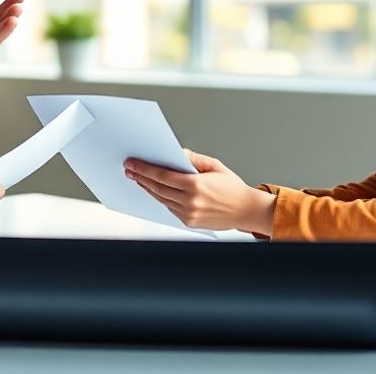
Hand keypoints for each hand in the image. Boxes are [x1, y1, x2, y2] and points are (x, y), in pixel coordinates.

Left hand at [124, 150, 274, 233]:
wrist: (246, 210)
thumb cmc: (232, 187)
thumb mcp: (214, 166)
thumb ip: (194, 159)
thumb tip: (176, 153)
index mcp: (196, 186)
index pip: (162, 176)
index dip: (144, 169)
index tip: (132, 163)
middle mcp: (190, 202)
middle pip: (157, 188)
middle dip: (141, 178)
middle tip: (129, 170)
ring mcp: (189, 214)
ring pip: (161, 199)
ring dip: (148, 188)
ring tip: (138, 179)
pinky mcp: (190, 222)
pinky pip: (170, 208)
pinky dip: (161, 198)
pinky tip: (154, 190)